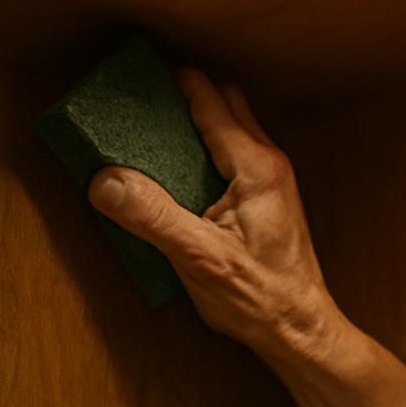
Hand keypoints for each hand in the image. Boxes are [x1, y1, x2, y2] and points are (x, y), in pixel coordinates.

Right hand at [88, 69, 341, 364]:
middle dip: (182, 97)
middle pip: (223, 105)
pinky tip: (174, 177)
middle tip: (137, 105)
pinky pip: (231, 158)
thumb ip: (152, 216)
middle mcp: (269, 165)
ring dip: (193, 126)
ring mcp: (272, 183)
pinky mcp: (266, 202)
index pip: (209, 100)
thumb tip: (105, 180)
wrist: (300, 330)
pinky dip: (203, 153)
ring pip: (230, 130)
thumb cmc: (260, 298)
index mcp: (255, 168)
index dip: (172, 81)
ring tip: (148, 137)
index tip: (134, 76)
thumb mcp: (198, 258)